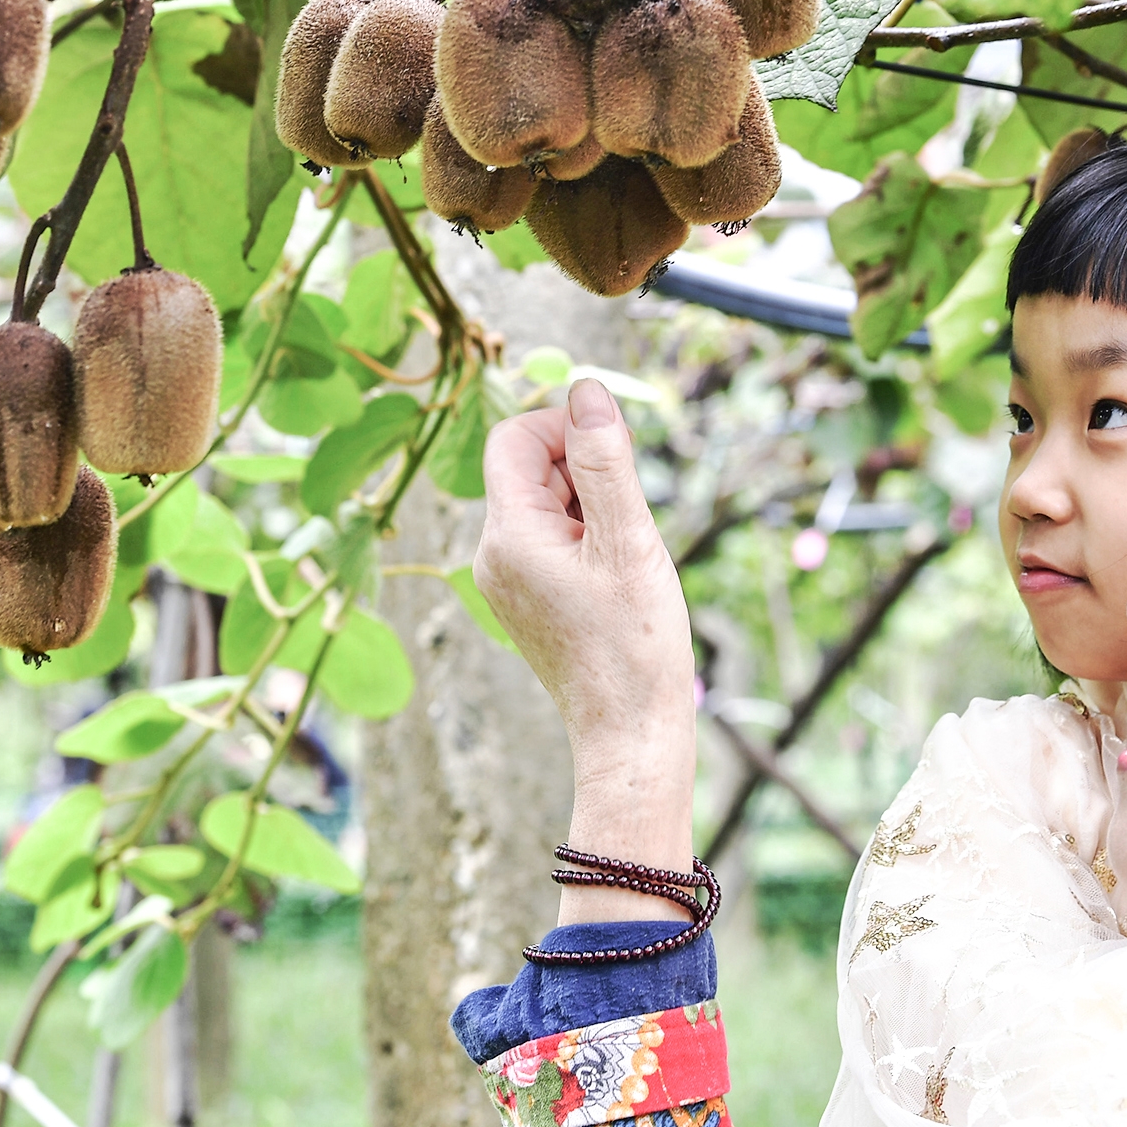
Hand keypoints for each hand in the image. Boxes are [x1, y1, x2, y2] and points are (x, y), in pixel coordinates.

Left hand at [475, 379, 694, 922]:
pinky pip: (551, 540)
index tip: (615, 446)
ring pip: (545, 504)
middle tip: (631, 511)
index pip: (511, 438)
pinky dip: (587, 536)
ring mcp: (507, 581)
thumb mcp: (629, 540)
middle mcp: (492, 555)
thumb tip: (585, 390)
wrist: (631, 736)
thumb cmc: (634, 645)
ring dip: (590, 503)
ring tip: (628, 552)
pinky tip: (620, 573)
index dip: (561, 425)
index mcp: (506, 536)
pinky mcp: (528, 601)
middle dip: (582, 467)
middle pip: (528, 469)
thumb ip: (605, 460)